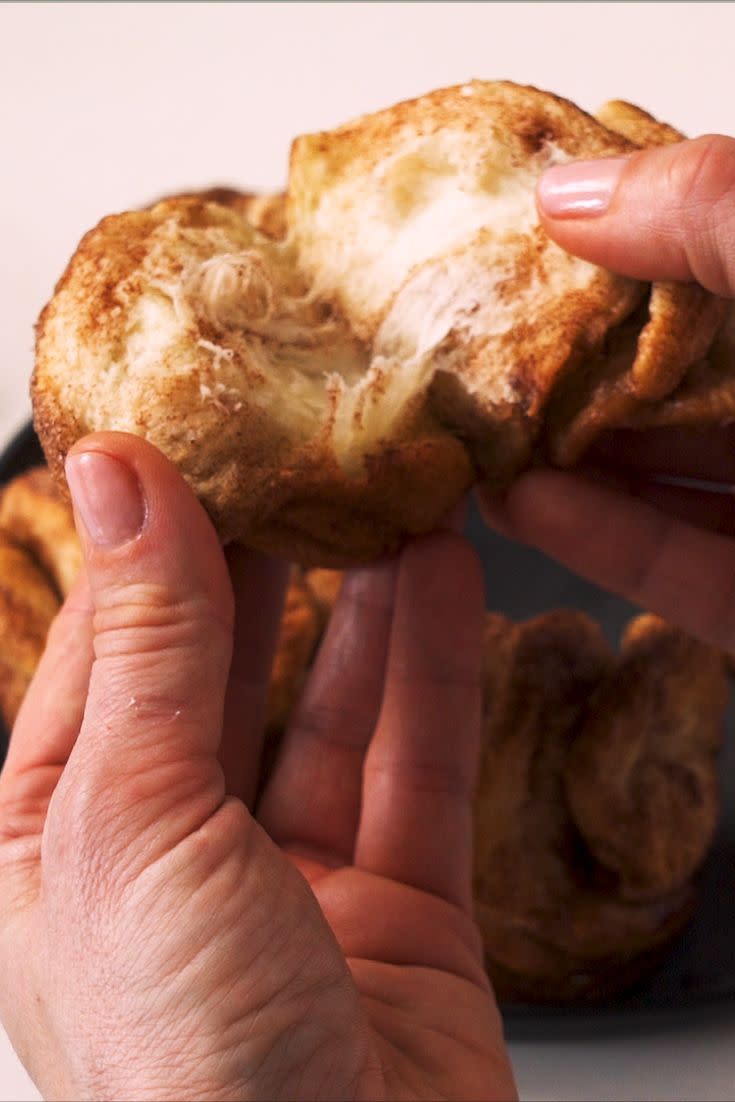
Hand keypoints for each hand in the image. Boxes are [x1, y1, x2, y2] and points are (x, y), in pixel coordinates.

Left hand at [0, 433, 514, 1101]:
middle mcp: (170, 860)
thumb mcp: (133, 818)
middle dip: (263, 570)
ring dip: (363, 607)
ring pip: (329, 712)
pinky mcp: (397, 910)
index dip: (145, 549)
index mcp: (58, 846)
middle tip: (296, 466)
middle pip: (221, 677)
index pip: (101, 658)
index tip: (185, 449)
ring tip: (388, 505)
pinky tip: (441, 585)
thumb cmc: (181, 1069)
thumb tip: (117, 478)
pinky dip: (432, 673)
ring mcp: (290, 886)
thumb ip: (146, 642)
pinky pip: (414, 767)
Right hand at [481, 135, 734, 651]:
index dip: (607, 252)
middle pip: (669, 385)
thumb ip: (712, 216)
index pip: (700, 264)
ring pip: (666, 482)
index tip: (508, 247)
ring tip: (468, 442)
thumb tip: (564, 193)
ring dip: (566, 465)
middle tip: (466, 360)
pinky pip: (686, 572)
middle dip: (566, 373)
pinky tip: (525, 511)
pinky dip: (606, 543)